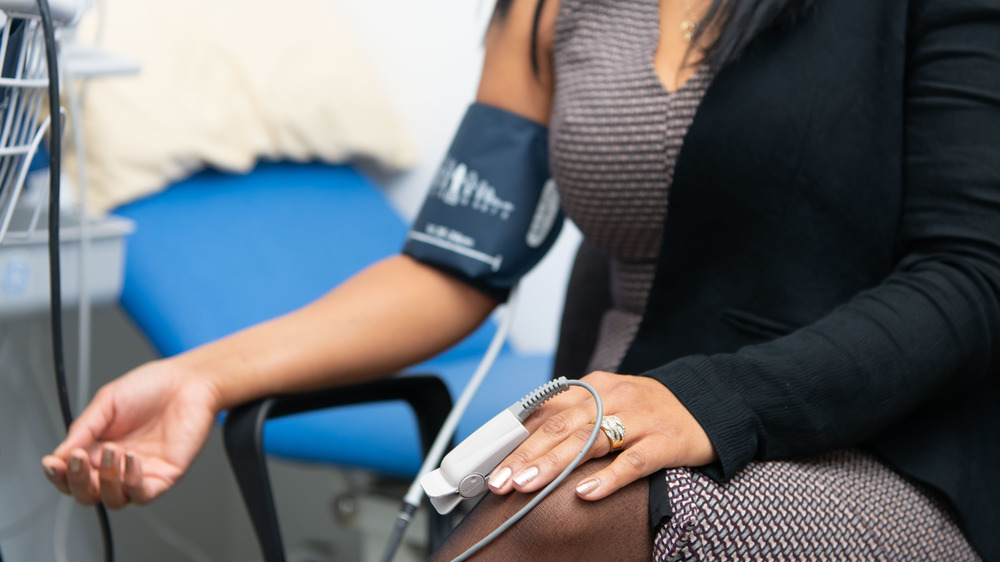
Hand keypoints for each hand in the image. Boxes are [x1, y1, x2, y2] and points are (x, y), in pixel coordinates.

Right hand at [40, 360, 222, 508]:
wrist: (188, 381)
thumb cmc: (152, 387)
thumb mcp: (107, 403)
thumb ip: (84, 429)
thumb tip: (59, 455)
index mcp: (98, 449)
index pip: (71, 475)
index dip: (58, 474)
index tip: (52, 463)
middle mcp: (117, 465)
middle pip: (86, 494)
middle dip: (76, 481)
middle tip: (77, 459)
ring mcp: (140, 473)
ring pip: (112, 499)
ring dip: (105, 481)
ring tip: (112, 451)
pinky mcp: (164, 476)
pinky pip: (141, 494)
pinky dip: (130, 481)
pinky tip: (130, 458)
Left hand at [486, 371, 716, 500]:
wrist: (709, 405)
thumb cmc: (648, 411)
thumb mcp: (609, 404)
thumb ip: (572, 419)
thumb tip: (523, 444)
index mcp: (595, 387)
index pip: (547, 412)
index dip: (516, 438)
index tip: (491, 463)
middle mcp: (615, 397)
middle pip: (562, 427)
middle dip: (525, 455)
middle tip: (499, 480)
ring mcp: (641, 418)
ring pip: (591, 440)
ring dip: (554, 464)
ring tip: (526, 484)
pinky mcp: (666, 441)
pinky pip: (634, 461)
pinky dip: (608, 477)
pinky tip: (585, 493)